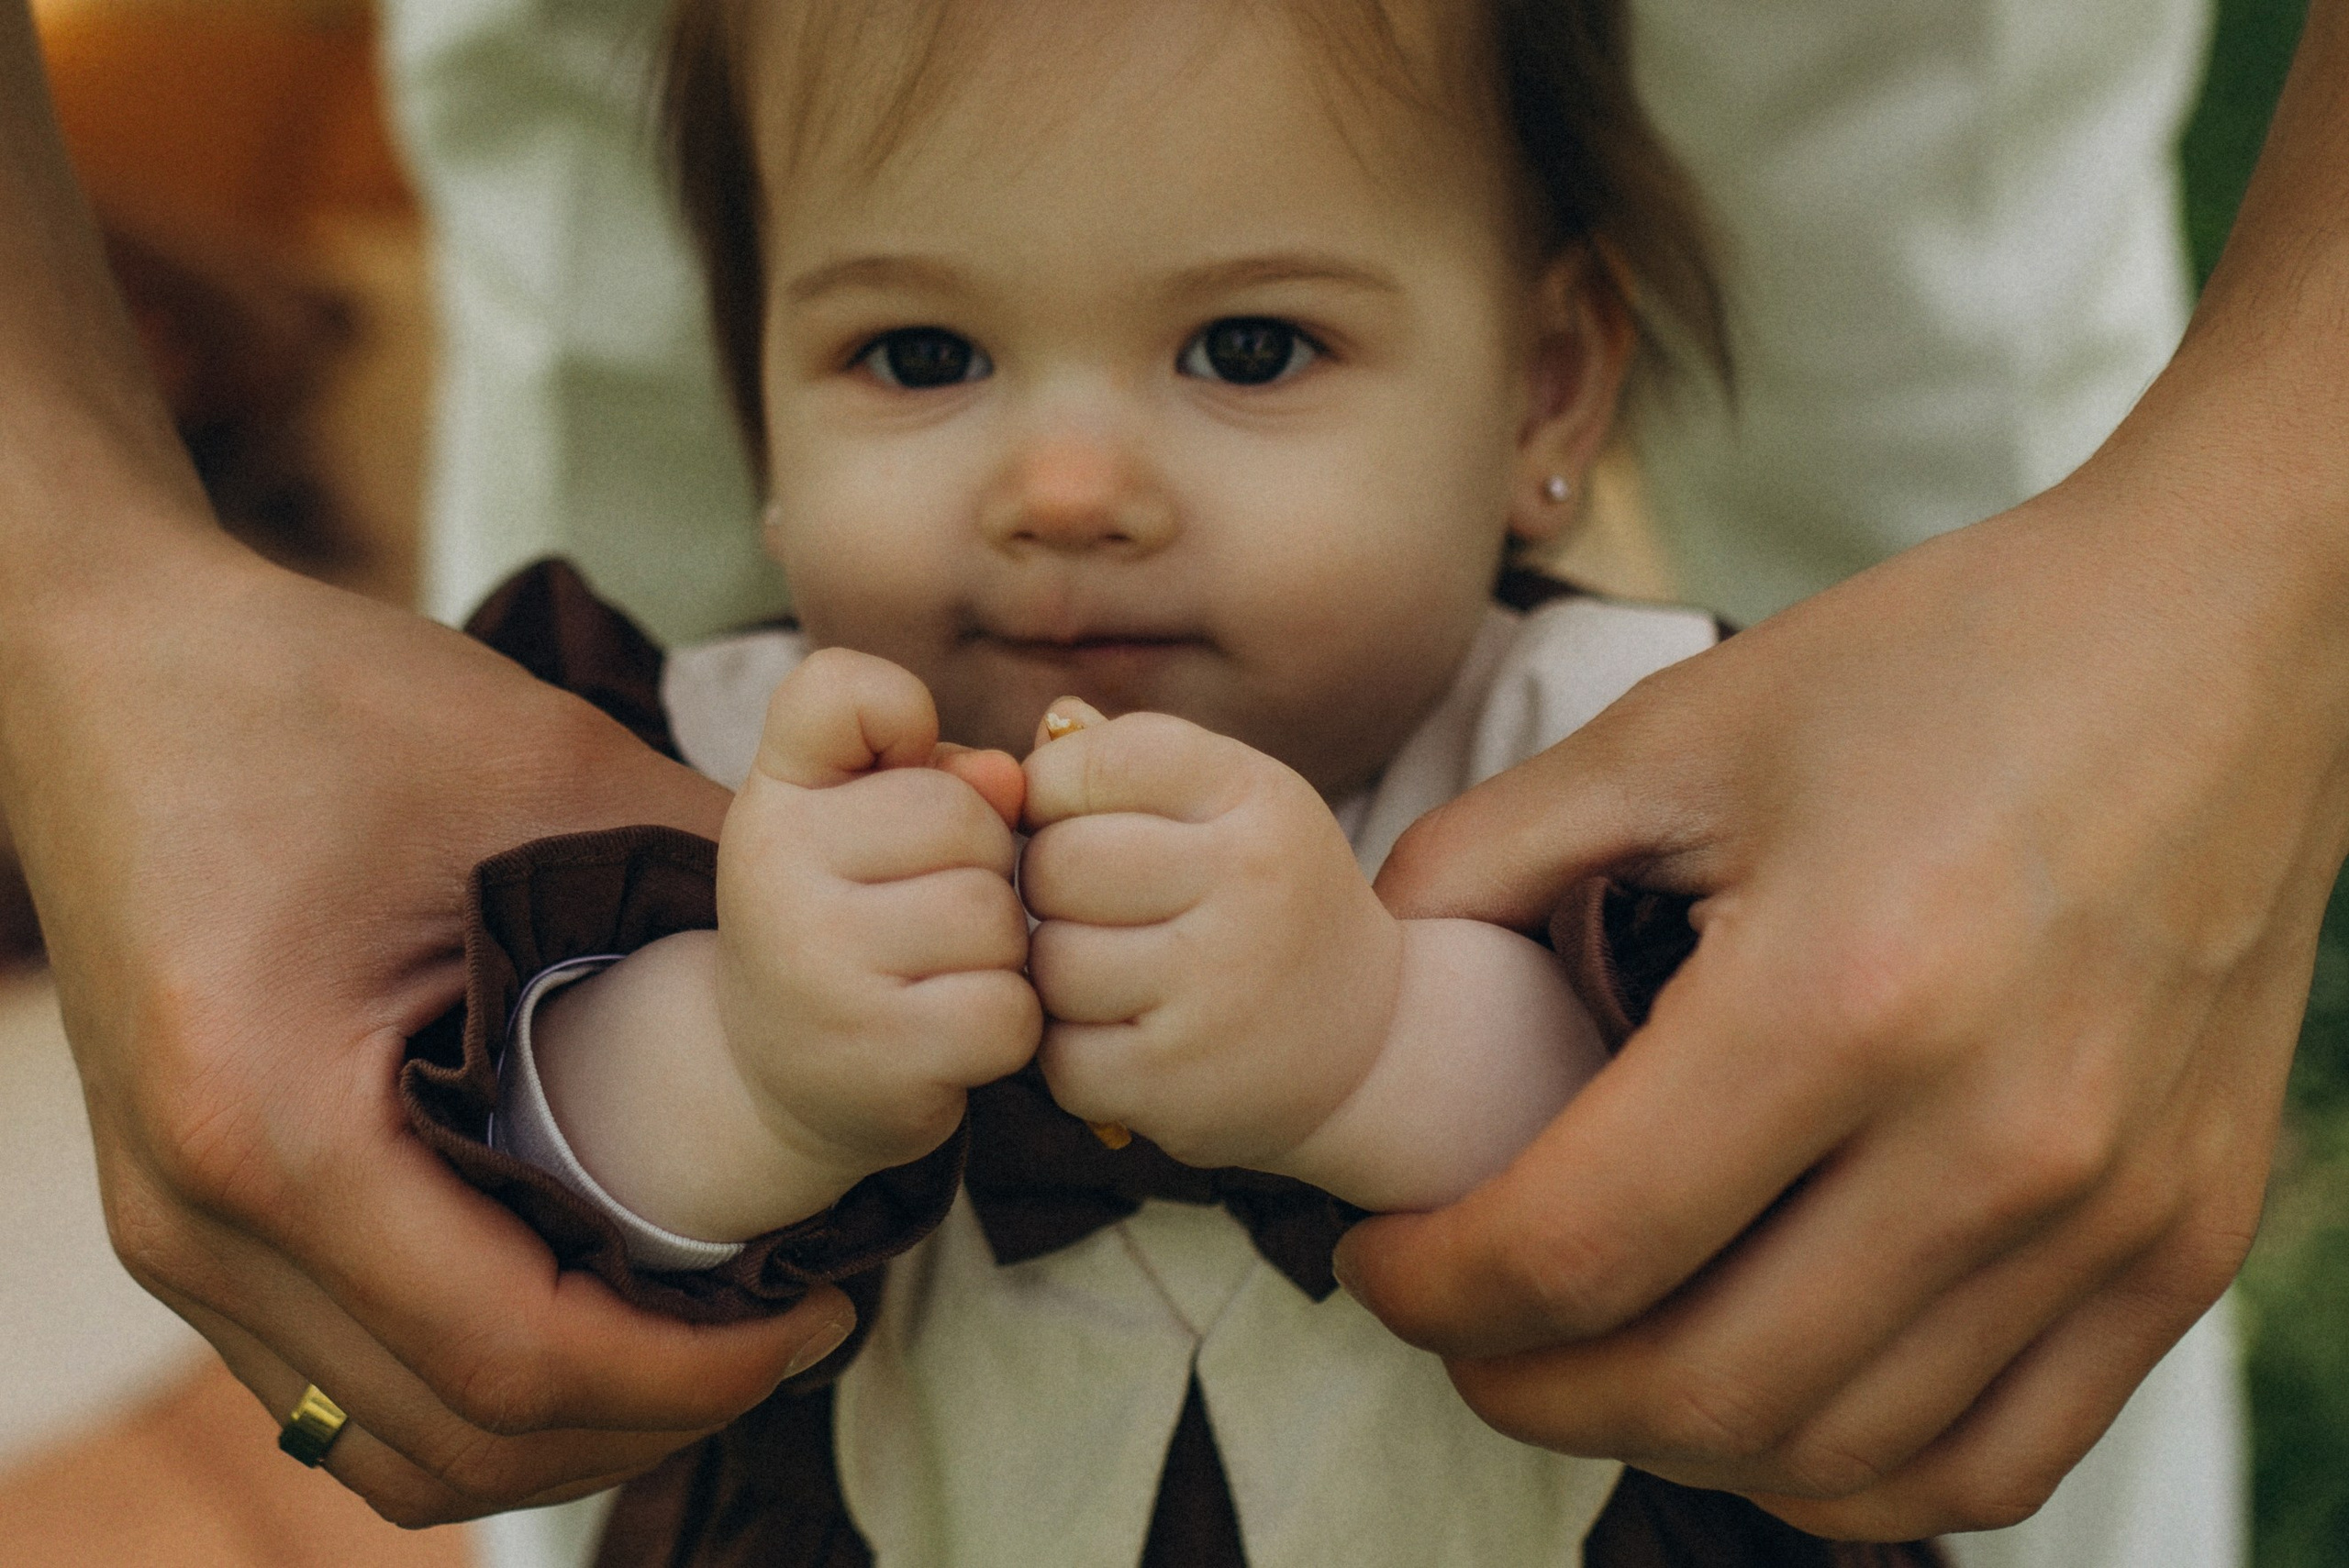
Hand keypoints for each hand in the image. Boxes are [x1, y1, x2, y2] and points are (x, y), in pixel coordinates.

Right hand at [1, 543, 862, 1523]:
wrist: (112, 668)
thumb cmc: (309, 702)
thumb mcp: (542, 773)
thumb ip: (709, 876)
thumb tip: (867, 962)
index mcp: (273, 1118)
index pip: (510, 1353)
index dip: (689, 1371)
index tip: (815, 1315)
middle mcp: (194, 1217)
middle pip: (451, 1440)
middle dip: (648, 1414)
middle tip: (790, 1333)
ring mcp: (171, 1234)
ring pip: (386, 1445)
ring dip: (565, 1425)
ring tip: (707, 1339)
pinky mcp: (185, 1218)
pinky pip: (341, 1382)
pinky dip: (478, 1386)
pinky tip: (591, 1307)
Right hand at [717, 648, 1036, 1185]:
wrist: (779, 1078)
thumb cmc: (853, 920)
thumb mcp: (861, 824)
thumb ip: (939, 772)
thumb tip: (1010, 780)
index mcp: (772, 798)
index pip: (838, 691)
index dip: (898, 714)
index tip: (897, 767)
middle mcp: (773, 873)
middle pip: (963, 817)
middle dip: (985, 861)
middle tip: (934, 905)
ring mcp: (820, 968)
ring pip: (995, 916)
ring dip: (1002, 949)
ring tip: (945, 970)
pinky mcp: (878, 1054)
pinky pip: (1009, 1008)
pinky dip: (1008, 1023)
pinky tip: (955, 1030)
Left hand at [1020, 706, 1401, 1173]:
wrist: (1370, 1047)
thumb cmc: (1270, 906)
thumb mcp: (1235, 810)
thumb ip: (1138, 760)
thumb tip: (1049, 722)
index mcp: (1257, 796)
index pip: (1093, 761)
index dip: (1055, 792)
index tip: (1077, 823)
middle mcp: (1249, 882)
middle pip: (1058, 861)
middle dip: (1048, 886)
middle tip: (1089, 910)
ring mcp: (1217, 987)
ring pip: (1051, 961)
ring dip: (1057, 975)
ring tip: (1111, 975)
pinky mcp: (1178, 1080)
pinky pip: (1059, 1053)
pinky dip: (1071, 1053)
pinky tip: (1122, 1038)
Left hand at [1333, 478, 2346, 1537]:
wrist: (2222, 639)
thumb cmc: (1948, 665)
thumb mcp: (1678, 729)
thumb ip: (1491, 856)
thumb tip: (1388, 969)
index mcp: (1840, 999)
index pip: (1579, 1245)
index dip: (1436, 1288)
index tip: (1383, 1262)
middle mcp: (1993, 1142)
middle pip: (1699, 1388)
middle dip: (1523, 1386)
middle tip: (1460, 1324)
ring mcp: (2107, 1216)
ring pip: (1836, 1452)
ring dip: (1666, 1438)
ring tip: (1588, 1353)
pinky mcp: (2184, 1244)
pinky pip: (1997, 1459)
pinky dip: (1848, 1470)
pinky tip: (1761, 1402)